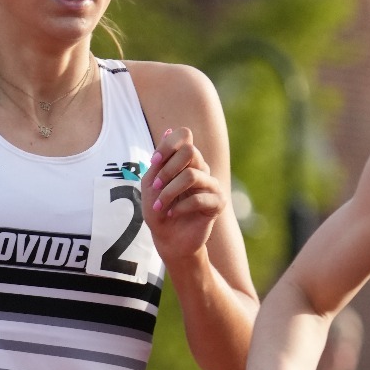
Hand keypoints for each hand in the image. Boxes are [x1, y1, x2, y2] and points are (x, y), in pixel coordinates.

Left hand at [142, 127, 226, 260]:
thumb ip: (159, 161)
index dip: (168, 145)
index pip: (185, 135)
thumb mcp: (151, 184)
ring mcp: (212, 184)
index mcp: (185, 161)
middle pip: (190, 151)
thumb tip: (169, 130)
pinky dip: (180, 207)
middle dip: (167, 170)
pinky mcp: (218, 202)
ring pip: (191, 175)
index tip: (154, 162)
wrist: (168, 239)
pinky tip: (172, 214)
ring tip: (160, 206)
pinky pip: (199, 198)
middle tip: (156, 186)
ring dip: (169, 192)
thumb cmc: (158, 210)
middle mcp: (201, 168)